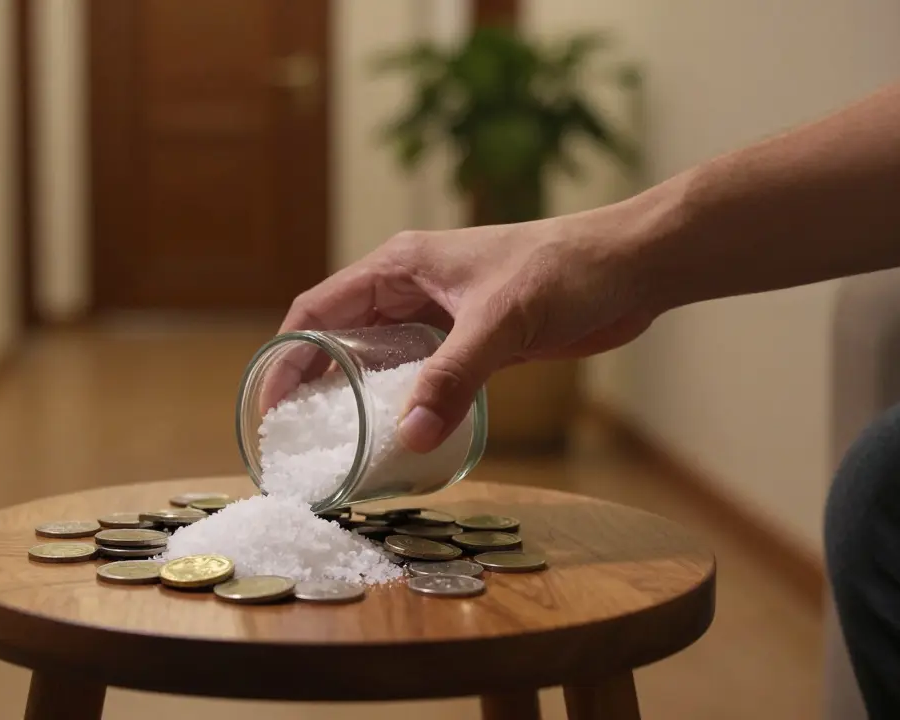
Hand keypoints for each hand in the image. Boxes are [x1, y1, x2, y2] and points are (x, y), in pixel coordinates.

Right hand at [278, 213, 659, 452]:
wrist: (630, 267)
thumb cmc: (564, 272)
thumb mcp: (502, 322)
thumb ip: (454, 377)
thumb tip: (412, 437)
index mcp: (399, 266)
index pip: (318, 309)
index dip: (286, 355)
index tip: (269, 404)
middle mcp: (408, 289)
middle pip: (339, 336)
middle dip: (312, 381)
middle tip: (294, 436)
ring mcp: (439, 315)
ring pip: (377, 358)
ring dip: (356, 395)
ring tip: (335, 445)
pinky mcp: (469, 340)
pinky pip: (417, 374)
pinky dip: (400, 402)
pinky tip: (396, 435)